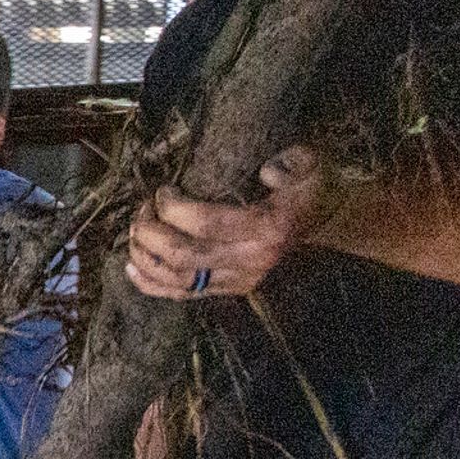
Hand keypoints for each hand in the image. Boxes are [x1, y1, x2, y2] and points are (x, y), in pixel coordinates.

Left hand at [126, 147, 328, 300]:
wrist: (328, 219)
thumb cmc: (311, 186)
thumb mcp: (310, 164)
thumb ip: (291, 163)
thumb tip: (266, 172)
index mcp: (267, 228)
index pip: (206, 223)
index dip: (173, 208)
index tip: (162, 191)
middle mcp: (251, 260)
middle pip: (184, 255)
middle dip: (151, 233)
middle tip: (141, 212)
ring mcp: (240, 279)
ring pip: (178, 280)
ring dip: (146, 257)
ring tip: (133, 234)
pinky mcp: (231, 289)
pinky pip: (183, 295)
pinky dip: (152, 284)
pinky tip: (132, 268)